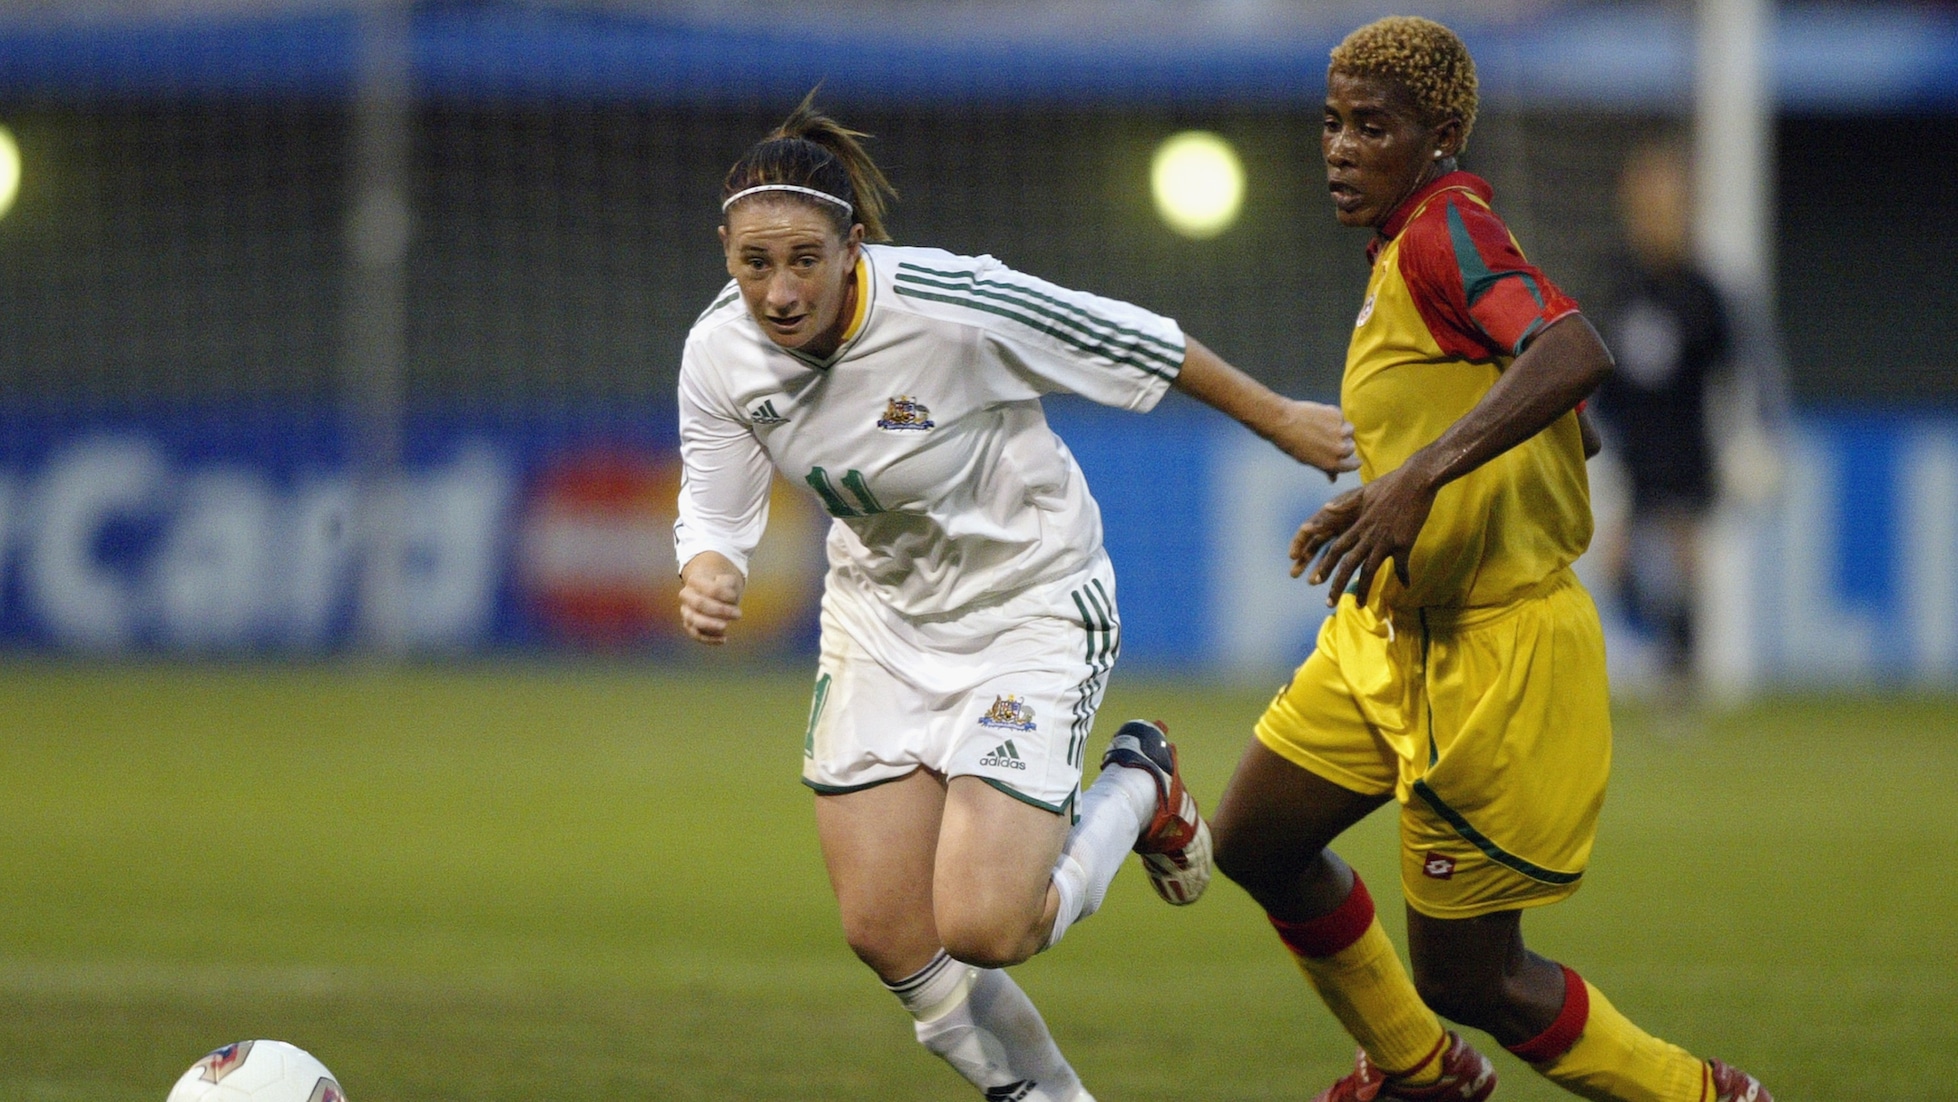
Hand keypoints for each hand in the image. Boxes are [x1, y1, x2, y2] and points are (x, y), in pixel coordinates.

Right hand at [678, 552, 745, 644]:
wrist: (712, 592)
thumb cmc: (722, 585)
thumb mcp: (728, 580)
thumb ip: (729, 584)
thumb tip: (730, 598)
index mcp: (694, 580)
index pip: (711, 589)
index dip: (725, 595)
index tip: (736, 598)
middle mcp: (686, 596)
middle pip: (699, 603)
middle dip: (720, 610)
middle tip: (738, 614)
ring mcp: (686, 611)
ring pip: (695, 620)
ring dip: (712, 625)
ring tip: (726, 626)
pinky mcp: (689, 625)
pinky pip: (696, 634)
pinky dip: (709, 639)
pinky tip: (723, 639)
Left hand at [1265, 400, 1358, 479]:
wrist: (1282, 421)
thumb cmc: (1291, 443)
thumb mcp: (1308, 461)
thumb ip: (1325, 468)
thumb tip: (1333, 479)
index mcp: (1333, 464)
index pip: (1355, 464)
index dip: (1350, 460)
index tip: (1346, 455)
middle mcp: (1340, 450)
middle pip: (1351, 447)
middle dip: (1343, 443)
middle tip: (1327, 438)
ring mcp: (1340, 432)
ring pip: (1350, 431)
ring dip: (1341, 429)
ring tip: (1325, 427)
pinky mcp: (1337, 416)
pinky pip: (1342, 418)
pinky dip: (1334, 417)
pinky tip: (1320, 417)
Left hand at [1290, 460, 1437, 606]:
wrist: (1416, 480)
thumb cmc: (1390, 484)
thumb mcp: (1363, 492)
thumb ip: (1344, 504)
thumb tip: (1325, 508)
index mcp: (1358, 525)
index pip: (1336, 549)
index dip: (1326, 566)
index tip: (1318, 580)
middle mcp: (1368, 535)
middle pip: (1348, 565)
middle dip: (1336, 585)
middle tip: (1328, 603)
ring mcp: (1385, 540)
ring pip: (1369, 570)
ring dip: (1363, 589)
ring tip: (1359, 604)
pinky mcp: (1403, 542)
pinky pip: (1402, 565)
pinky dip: (1403, 576)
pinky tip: (1406, 585)